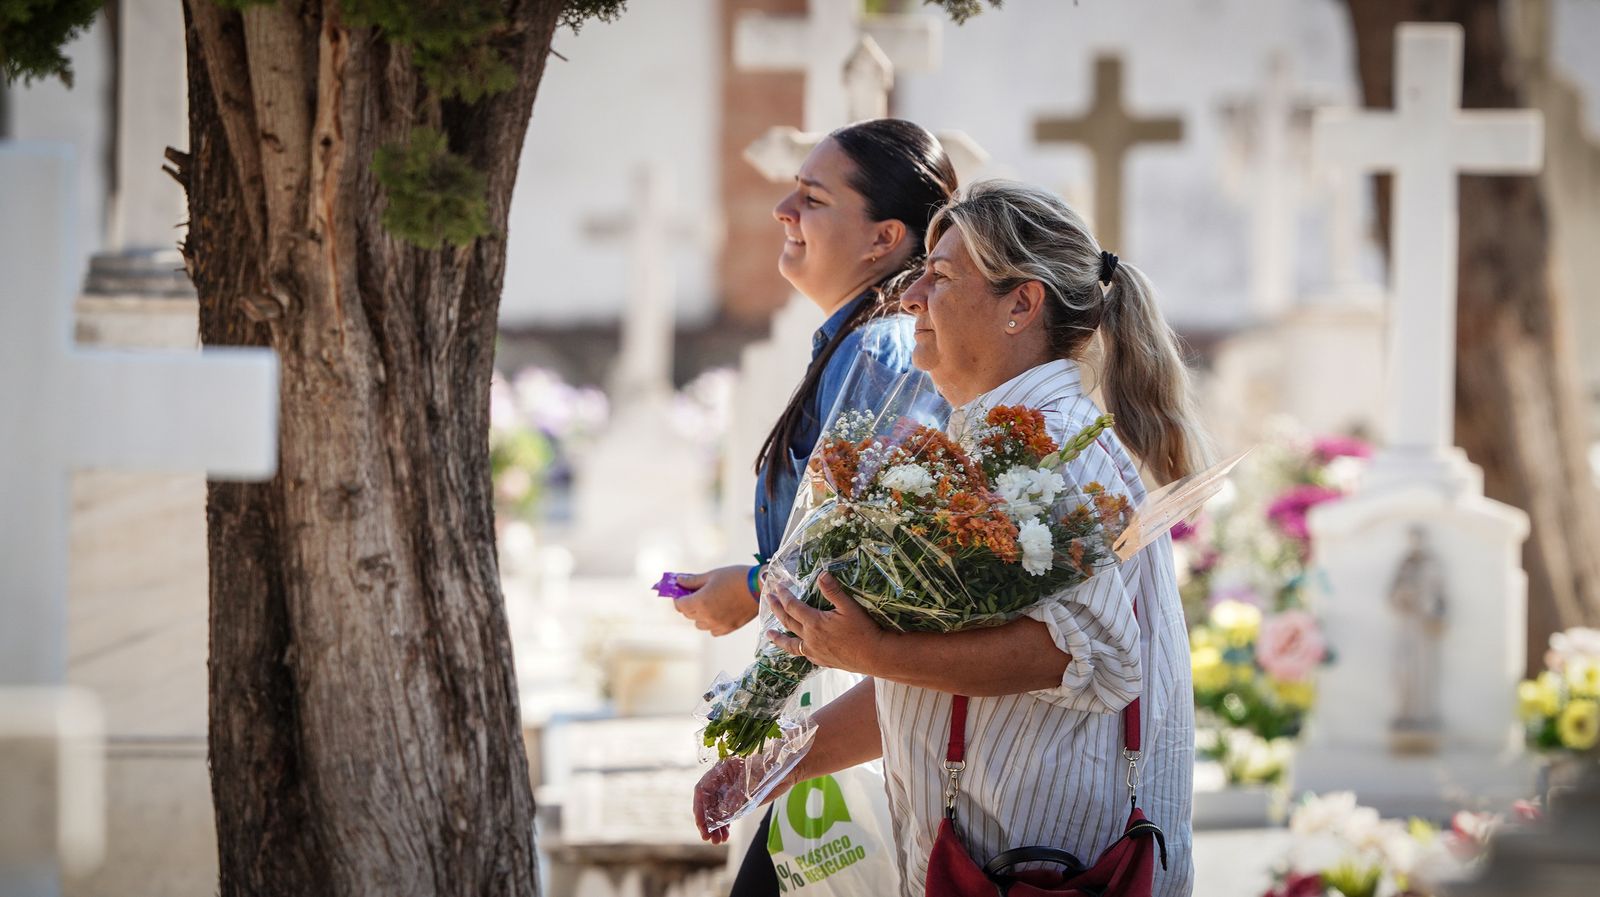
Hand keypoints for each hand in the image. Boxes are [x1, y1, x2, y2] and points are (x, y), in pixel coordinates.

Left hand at [672, 565, 758, 635]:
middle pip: (688, 615)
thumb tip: (678, 581)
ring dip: (699, 615)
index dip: (678, 598)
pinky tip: (718, 612)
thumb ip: (692, 581)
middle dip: (688, 604)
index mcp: (700, 601)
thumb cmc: (735, 577)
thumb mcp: (712, 575)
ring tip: (709, 603)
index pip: (679, 605)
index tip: (682, 592)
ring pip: (699, 624)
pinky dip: (711, 623)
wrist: (760, 587)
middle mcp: (707, 616)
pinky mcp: (728, 628)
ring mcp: (718, 624)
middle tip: (696, 594)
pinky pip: (713, 630)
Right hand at [692, 753, 796, 843]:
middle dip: (706, 821)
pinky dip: (724, 826)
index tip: (701, 823)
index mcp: (722, 770)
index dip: (699, 807)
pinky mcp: (738, 801)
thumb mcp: (751, 783)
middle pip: (707, 803)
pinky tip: (724, 836)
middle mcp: (722, 782)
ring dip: (715, 827)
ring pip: (716, 812)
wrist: (786, 770)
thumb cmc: (769, 769)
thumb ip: (735, 798)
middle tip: (708, 837)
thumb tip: (721, 816)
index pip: (703, 790)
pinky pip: (726, 815)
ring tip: (717, 841)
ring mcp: (730, 792)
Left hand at [767, 572, 889, 675]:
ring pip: (791, 644)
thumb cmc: (864, 630)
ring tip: (768, 633)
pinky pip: (804, 655)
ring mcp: (815, 652)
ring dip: (778, 638)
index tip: (777, 586)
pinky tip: (797, 648)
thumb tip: (821, 574)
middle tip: (767, 599)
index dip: (784, 595)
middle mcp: (810, 638)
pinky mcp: (822, 661)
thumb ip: (833, 591)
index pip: (793, 606)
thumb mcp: (850, 607)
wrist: (875, 656)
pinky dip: (796, 650)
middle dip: (776, 609)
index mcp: (815, 623)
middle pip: (787, 622)